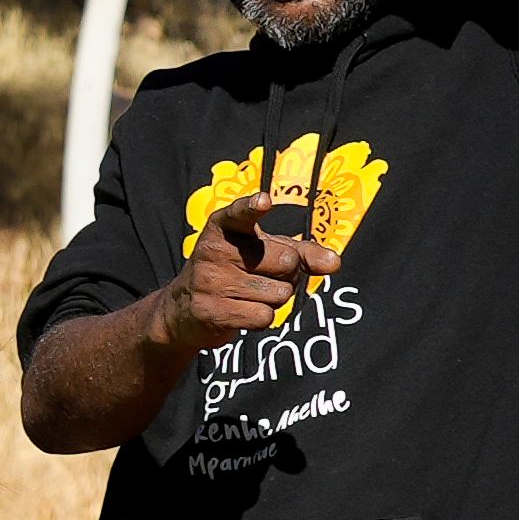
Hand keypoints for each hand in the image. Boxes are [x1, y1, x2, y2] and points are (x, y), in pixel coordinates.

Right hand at [170, 193, 325, 346]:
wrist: (185, 308)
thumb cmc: (235, 271)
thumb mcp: (265, 252)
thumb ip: (303, 253)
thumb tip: (333, 263)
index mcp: (224, 227)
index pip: (240, 214)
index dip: (252, 208)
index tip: (263, 201)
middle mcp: (213, 251)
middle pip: (286, 263)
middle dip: (287, 275)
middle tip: (263, 276)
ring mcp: (209, 281)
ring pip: (279, 294)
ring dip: (274, 300)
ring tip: (249, 295)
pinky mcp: (210, 311)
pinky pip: (264, 317)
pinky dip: (261, 319)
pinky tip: (241, 311)